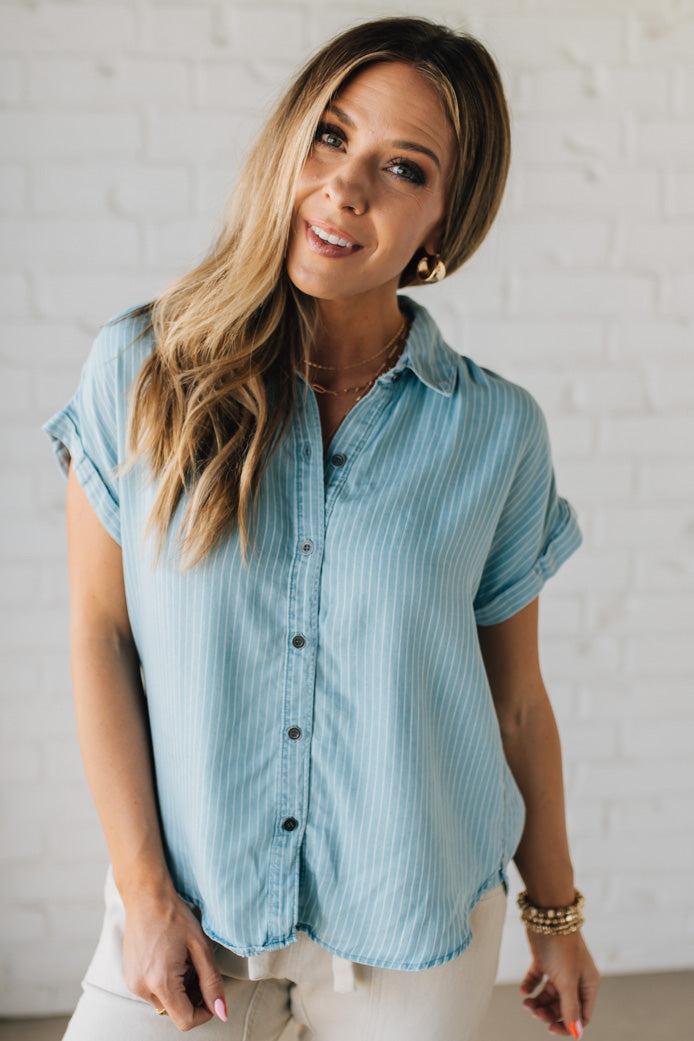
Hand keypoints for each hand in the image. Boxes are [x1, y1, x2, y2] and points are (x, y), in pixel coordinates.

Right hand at [121, 888, 227, 1030]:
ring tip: (181, 960)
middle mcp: (142, 988)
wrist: (146, 897)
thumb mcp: (200, 947)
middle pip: (175, 1011)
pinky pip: (151, 992)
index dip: (204, 1012)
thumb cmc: (174, 916)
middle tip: (196, 967)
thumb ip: (212, 982)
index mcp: (160, 982)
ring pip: (164, 1002)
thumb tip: (221, 1012)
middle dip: (191, 997)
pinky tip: (168, 959)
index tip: (211, 994)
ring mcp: (132, 984)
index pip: (185, 1020)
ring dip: (177, 990)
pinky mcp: (129, 977)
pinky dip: (164, 983)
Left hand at [519, 928, 599, 1036]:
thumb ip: (570, 1008)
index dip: (567, 1025)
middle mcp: (576, 978)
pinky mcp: (545, 959)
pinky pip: (538, 980)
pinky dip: (531, 986)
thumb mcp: (567, 981)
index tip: (549, 1028)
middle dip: (548, 1012)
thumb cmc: (562, 948)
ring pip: (549, 995)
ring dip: (538, 1002)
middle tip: (533, 1011)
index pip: (581, 1015)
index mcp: (588, 984)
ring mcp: (560, 969)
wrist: (546, 915)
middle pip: (563, 1007)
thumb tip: (576, 1034)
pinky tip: (523, 989)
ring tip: (525, 1002)